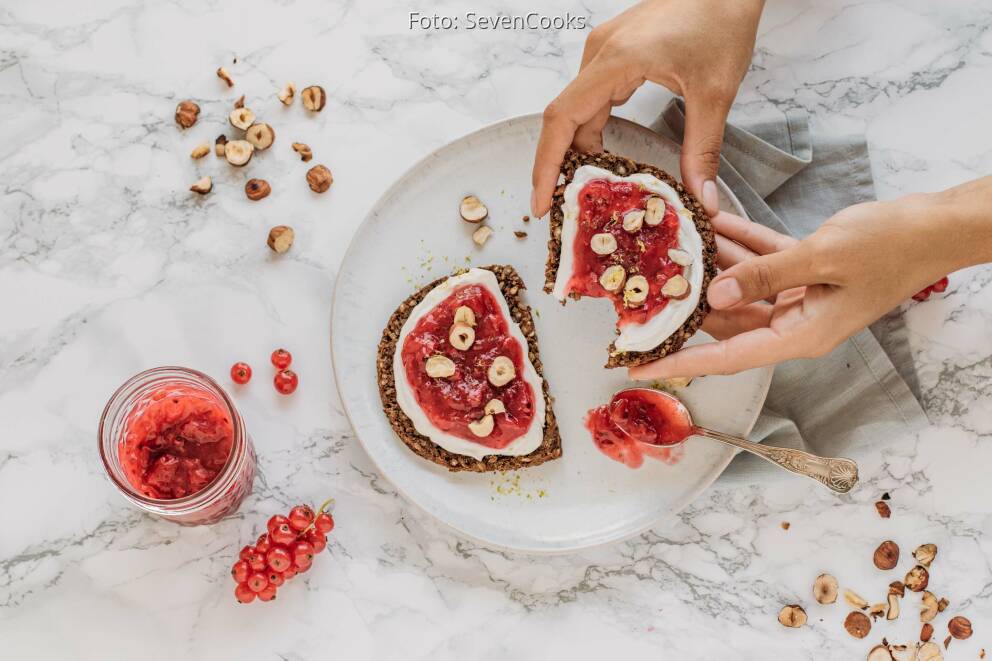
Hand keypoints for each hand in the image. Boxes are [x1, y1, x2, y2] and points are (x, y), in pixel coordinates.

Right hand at [531, 0, 764, 217]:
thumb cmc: (721, 19)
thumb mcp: (714, 92)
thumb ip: (702, 149)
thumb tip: (701, 200)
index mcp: (615, 60)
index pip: (561, 118)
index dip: (546, 165)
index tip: (543, 202)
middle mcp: (599, 53)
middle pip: (564, 118)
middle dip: (559, 166)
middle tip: (564, 209)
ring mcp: (604, 50)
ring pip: (579, 110)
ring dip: (579, 150)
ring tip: (587, 191)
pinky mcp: (616, 52)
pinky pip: (593, 98)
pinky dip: (593, 130)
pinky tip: (604, 157)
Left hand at [629, 193, 971, 379]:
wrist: (936, 224)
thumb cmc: (891, 246)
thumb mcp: (822, 257)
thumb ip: (765, 274)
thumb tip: (713, 291)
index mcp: (801, 335)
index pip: (727, 357)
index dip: (681, 362)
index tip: (640, 365)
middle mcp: (795, 322)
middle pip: (726, 320)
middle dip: (687, 304)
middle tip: (641, 289)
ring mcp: (800, 296)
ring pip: (740, 285)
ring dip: (711, 264)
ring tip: (668, 246)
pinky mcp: (806, 269)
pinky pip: (761, 259)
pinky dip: (739, 242)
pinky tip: (710, 221)